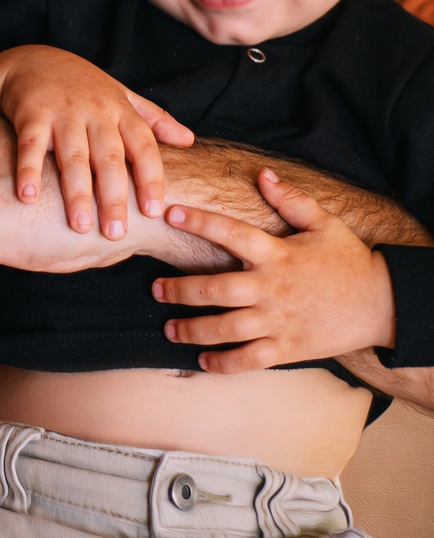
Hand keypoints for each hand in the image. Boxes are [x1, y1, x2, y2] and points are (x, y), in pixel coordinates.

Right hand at [0, 46, 192, 235]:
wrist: (31, 60)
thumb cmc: (83, 86)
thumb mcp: (121, 96)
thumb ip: (153, 119)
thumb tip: (189, 141)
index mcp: (120, 110)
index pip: (143, 146)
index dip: (150, 178)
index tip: (154, 211)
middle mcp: (95, 111)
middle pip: (109, 158)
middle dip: (114, 197)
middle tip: (116, 232)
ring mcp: (63, 112)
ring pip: (73, 156)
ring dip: (76, 192)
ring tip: (80, 226)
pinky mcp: (31, 114)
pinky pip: (31, 145)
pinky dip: (29, 170)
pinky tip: (27, 196)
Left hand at [154, 169, 396, 371]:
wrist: (382, 304)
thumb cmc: (348, 261)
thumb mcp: (324, 223)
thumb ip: (291, 199)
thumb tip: (262, 174)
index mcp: (278, 253)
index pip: (230, 233)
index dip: (199, 221)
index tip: (170, 214)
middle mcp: (272, 288)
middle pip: (215, 289)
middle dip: (179, 290)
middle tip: (155, 289)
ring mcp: (278, 321)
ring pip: (225, 328)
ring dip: (191, 329)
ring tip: (169, 327)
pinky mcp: (288, 349)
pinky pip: (248, 360)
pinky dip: (223, 363)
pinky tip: (204, 360)